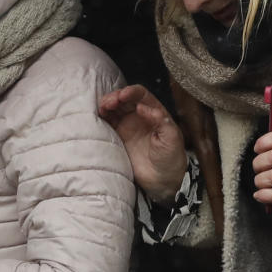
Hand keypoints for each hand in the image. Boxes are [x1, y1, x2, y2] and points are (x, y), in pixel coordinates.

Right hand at [98, 85, 187, 203]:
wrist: (162, 180)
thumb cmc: (171, 158)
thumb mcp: (172, 138)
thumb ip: (161, 120)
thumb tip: (142, 107)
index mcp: (154, 112)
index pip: (141, 95)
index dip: (132, 92)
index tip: (124, 95)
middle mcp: (140, 116)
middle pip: (125, 99)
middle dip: (116, 97)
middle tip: (111, 102)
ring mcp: (128, 126)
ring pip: (114, 108)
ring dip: (107, 104)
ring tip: (103, 107)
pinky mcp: (118, 136)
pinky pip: (108, 122)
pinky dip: (102, 116)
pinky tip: (99, 115)